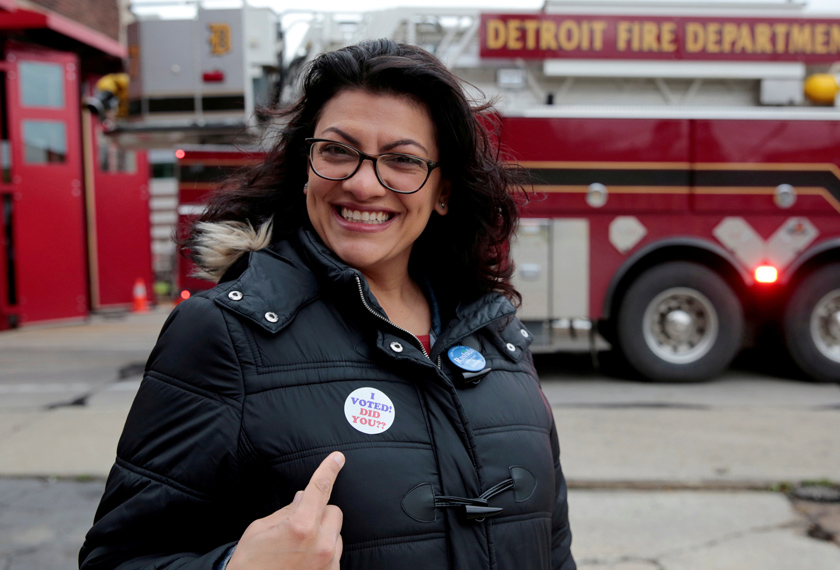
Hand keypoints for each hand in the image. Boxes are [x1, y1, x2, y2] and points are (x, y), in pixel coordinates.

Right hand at [227, 452, 344, 569]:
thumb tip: (304, 496)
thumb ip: (287, 510)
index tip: (338, 458)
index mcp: (300, 527)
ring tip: (299, 548)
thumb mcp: (261, 529)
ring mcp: (328, 563)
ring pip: (336, 533)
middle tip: (299, 524)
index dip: (328, 470)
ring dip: (323, 533)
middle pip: (333, 511)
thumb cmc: (250, 562)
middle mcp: (320, 544)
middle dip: (319, 512)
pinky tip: (305, 560)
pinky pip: (335, 553)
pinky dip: (324, 551)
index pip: (320, 489)